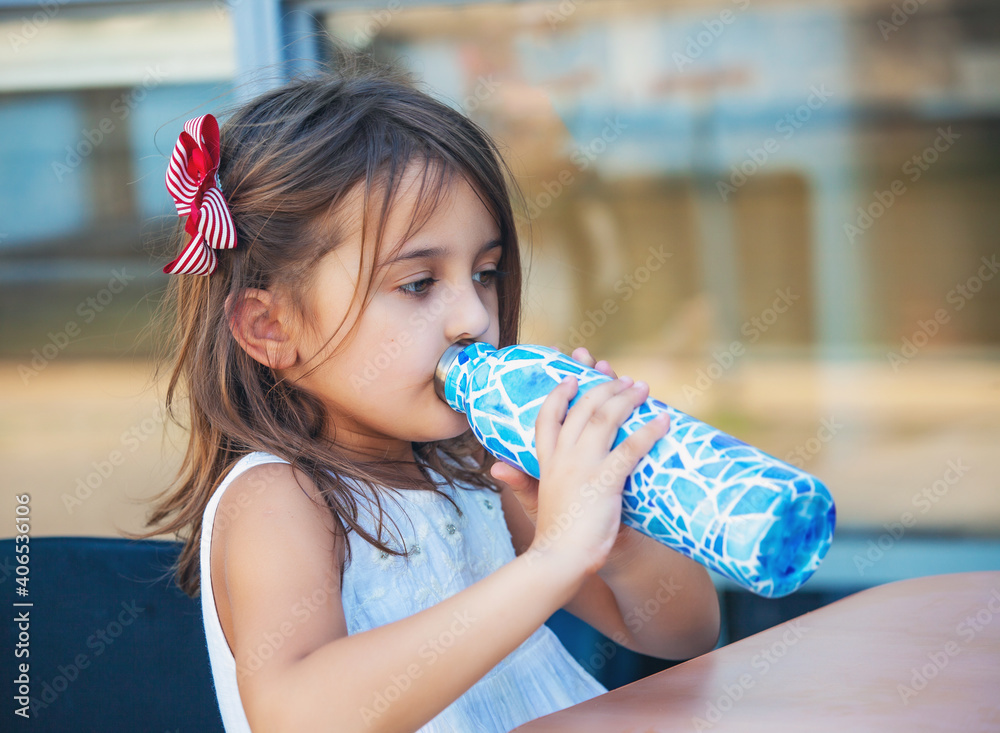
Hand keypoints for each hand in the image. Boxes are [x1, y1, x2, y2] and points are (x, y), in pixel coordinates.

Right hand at [509, 346, 670, 577]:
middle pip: (582, 409)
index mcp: (546, 462)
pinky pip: (631, 447)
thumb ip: (519, 482)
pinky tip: (664, 420)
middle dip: (603, 387)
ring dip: (627, 398)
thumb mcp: (534, 503)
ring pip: (606, 419)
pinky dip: (649, 431)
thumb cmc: (553, 536)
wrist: (560, 561)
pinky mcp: (606, 480)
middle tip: (620, 377)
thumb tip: (495, 465)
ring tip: (642, 388)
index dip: (560, 393)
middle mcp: (563, 458)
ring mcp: (584, 466)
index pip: (548, 417)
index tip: (573, 375)